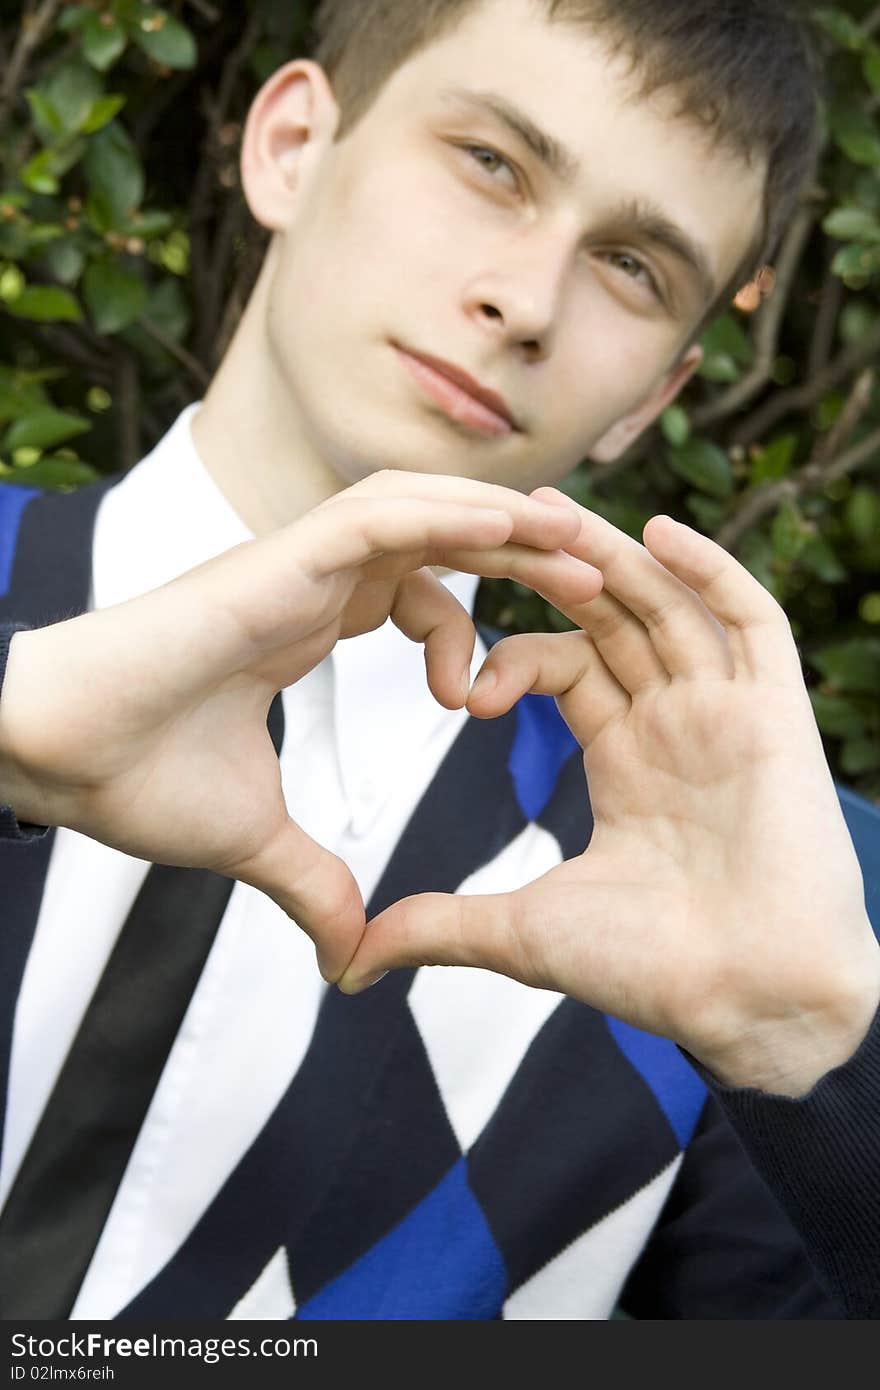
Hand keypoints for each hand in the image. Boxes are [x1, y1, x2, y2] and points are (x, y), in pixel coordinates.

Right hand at [0, 471, 600, 979]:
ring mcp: (296, 563)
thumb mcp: (255, 841)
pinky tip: (522, 530)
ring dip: (504, 526)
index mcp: (307, 624)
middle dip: (516, 559)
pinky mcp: (279, 558)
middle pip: (438, 542)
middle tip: (595, 588)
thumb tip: (349, 953)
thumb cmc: (135, 780)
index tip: (505, 690)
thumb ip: (312, 881)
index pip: (418, 596)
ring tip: (584, 550)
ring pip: (422, 513)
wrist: (57, 756)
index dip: (475, 629)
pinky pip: (386, 517)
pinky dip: (455, 516)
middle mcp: (311, 583)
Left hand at [339, 498, 879, 1094]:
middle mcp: (678, 723)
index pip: (567, 665)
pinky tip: (662, 532)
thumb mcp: (525, 932)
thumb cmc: (651, 973)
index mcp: (626, 758)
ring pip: (671, 606)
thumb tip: (351, 961)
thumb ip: (440, 924)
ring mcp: (729, 714)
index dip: (511, 656)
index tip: (461, 687)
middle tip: (497, 519)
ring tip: (553, 509)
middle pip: (614, 617)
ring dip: (615, 556)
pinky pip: (754, 625)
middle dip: (556, 570)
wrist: (750, 1009)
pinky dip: (715, 574)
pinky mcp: (779, 717)